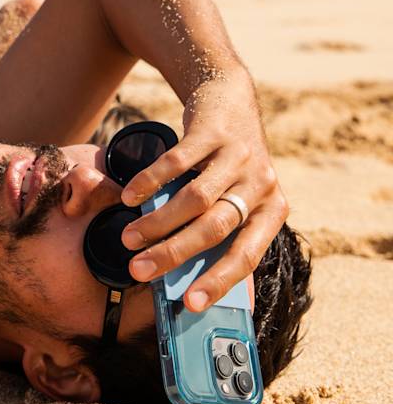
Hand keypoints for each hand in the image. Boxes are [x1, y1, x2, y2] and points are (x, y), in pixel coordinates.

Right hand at [118, 71, 288, 310]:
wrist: (230, 99)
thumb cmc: (228, 163)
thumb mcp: (236, 195)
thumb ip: (219, 229)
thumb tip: (181, 274)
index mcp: (273, 209)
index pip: (247, 255)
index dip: (218, 281)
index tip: (190, 304)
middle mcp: (261, 183)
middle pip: (215, 229)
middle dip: (174, 254)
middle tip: (139, 270)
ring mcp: (237, 155)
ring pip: (195, 200)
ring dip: (158, 223)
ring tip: (130, 238)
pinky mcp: (212, 132)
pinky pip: (177, 162)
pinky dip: (150, 182)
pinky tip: (131, 196)